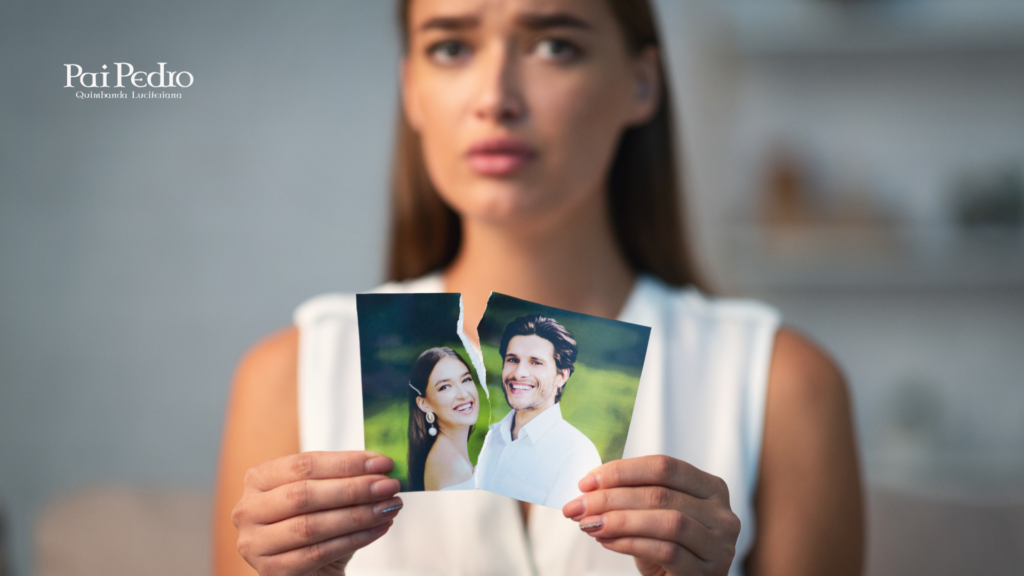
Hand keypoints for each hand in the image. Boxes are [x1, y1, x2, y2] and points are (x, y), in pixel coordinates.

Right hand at [231, 451, 402, 575]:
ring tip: (388, 507)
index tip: (381, 463)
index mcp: (259, 479)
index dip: (346, 462)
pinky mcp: (272, 571)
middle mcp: (249, 509)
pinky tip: (378, 528)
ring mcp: (255, 543)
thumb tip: (381, 466)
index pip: (304, 464)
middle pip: (305, 494)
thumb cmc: (314, 526)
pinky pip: (318, 552)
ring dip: (358, 515)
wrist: (309, 571)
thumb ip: (343, 478)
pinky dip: (354, 539)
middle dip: (354, 489)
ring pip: (311, 525)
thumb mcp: (323, 495)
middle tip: (388, 486)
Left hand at [562, 455, 739, 575]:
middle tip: (578, 505)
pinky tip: (607, 542)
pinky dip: (631, 543)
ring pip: (667, 521)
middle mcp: (722, 513)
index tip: (586, 481)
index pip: (664, 466)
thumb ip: (633, 496)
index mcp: (710, 487)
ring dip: (620, 520)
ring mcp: (719, 545)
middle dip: (611, 498)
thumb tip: (588, 487)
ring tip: (590, 524)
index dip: (622, 471)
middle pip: (661, 494)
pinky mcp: (707, 572)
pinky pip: (666, 551)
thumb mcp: (654, 515)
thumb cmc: (666, 547)